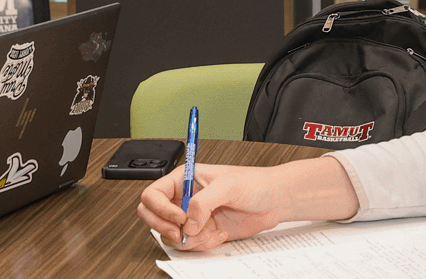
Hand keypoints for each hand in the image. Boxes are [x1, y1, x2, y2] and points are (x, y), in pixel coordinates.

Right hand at [136, 157, 358, 250]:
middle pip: (152, 216)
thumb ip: (204, 202)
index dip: (160, 209)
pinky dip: (202, 245)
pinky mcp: (203, 233)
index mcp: (183, 179)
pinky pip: (190, 245)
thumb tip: (188, 223)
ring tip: (209, 232)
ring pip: (170, 235)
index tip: (179, 218)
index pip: (153, 194)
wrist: (274, 201)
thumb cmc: (254, 183)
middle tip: (182, 233)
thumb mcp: (228, 186)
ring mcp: (193, 217)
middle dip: (164, 228)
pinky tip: (219, 234)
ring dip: (188, 240)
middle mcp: (184, 198)